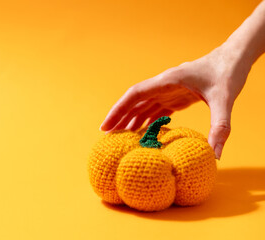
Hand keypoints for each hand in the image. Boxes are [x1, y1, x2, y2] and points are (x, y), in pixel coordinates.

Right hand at [99, 45, 251, 158]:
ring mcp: (168, 91)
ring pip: (143, 107)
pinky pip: (155, 111)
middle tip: (107, 138)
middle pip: (134, 103)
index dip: (118, 110)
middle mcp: (163, 85)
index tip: (105, 126)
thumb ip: (220, 126)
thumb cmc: (227, 73)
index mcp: (167, 81)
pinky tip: (143, 134)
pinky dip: (147, 122)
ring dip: (131, 122)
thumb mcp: (225, 99)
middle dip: (119, 119)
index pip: (134, 95)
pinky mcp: (175, 97)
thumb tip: (215, 155)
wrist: (233, 60)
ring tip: (121, 140)